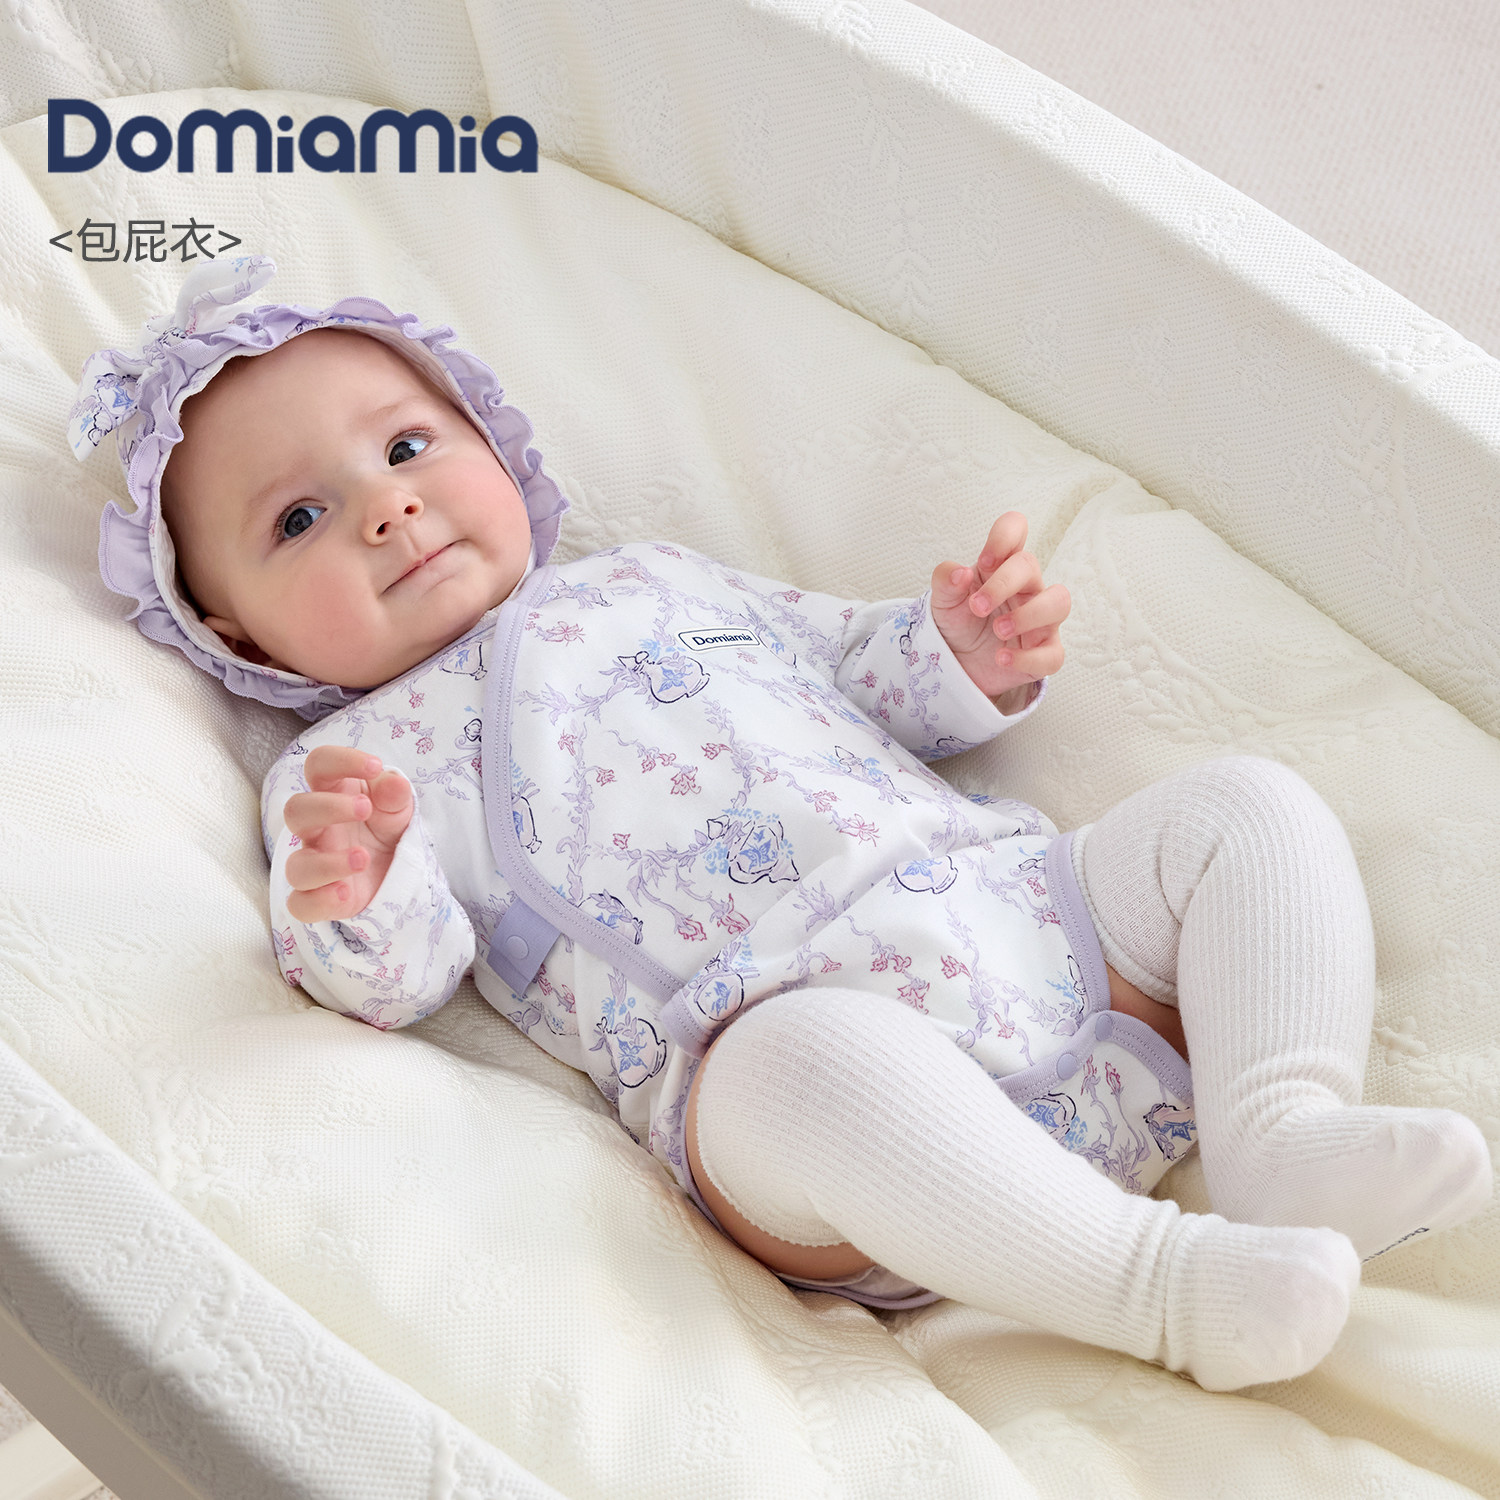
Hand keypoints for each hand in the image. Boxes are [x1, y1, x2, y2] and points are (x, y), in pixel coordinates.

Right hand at [282, 744, 413, 923]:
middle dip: (328, 807)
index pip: (318, 765)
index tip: (374, 766)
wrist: (395, 871)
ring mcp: (314, 863)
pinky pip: (300, 904)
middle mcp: (316, 828)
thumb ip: (395, 794)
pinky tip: (346, 891)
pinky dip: (319, 901)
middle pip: (295, 810)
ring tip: (363, 858)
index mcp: (332, 794)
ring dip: (328, 863)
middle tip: (364, 808)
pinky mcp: (319, 897)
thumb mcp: (398, 808)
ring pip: (295, 865)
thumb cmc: (385, 829)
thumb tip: (393, 781)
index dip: (341, 760)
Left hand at [930, 512, 1069, 703]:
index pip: (1016, 529)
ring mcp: (1040, 620)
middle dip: (1003, 584)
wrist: (957, 664)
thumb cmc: (959, 623)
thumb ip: (945, 580)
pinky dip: (1027, 657)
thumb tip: (960, 573)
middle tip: (977, 606)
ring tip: (998, 629)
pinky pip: (1052, 654)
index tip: (983, 562)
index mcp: (1001, 566)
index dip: (1005, 536)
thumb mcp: (943, 600)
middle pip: (1031, 566)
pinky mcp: (1044, 653)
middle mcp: (1026, 587)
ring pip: (1059, 603)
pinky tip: (1001, 657)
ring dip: (1028, 615)